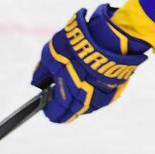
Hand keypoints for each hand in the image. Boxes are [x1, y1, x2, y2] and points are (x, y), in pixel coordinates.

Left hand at [32, 5, 149, 122]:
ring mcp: (104, 97)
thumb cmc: (76, 48)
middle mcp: (87, 103)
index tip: (45, 102)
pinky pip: (102, 94)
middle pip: (73, 111)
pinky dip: (94, 89)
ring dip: (81, 96)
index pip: (56, 115)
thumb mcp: (50, 56)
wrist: (110, 38)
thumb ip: (41, 73)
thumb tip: (37, 84)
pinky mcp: (117, 88)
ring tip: (77, 80)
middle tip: (60, 89)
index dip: (49, 109)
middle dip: (65, 103)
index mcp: (69, 98)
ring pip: (89, 104)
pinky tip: (92, 78)